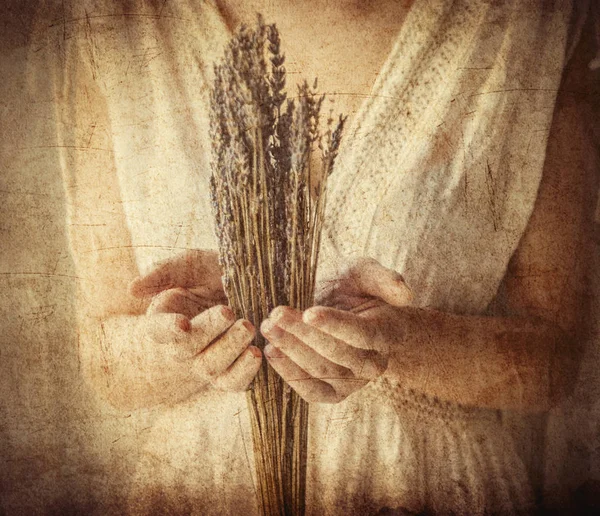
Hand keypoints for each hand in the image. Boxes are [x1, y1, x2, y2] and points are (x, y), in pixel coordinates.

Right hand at [120, 250, 261, 406]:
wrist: (250, 285)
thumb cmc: (212, 273)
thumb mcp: (190, 264)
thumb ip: (164, 272)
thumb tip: (132, 289)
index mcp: (167, 318)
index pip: (157, 330)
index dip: (168, 329)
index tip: (184, 323)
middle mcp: (184, 345)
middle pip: (185, 351)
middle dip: (207, 331)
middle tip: (229, 312)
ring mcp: (207, 361)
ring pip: (210, 368)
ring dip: (229, 350)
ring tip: (248, 326)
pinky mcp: (231, 372)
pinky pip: (233, 383)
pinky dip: (245, 371)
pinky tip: (258, 352)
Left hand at [260, 258, 411, 403]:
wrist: (344, 310)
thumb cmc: (355, 290)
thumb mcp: (365, 273)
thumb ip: (383, 278)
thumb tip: (404, 293)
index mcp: (386, 332)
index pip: (362, 334)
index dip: (336, 324)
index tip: (309, 311)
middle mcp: (373, 363)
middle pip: (337, 353)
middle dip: (303, 333)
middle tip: (276, 313)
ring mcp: (353, 382)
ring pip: (321, 371)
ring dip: (290, 350)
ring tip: (268, 327)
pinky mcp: (333, 392)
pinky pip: (313, 391)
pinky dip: (290, 374)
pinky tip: (271, 351)